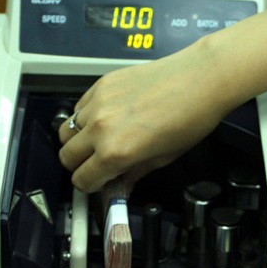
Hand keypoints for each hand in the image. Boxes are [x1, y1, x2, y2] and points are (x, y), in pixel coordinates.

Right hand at [58, 6, 266, 192]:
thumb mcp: (163, 158)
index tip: (101, 182)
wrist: (200, 78)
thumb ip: (133, 174)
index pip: (81, 180)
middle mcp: (98, 128)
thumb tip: (120, 188)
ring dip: (79, 141)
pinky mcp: (100, 84)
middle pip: (66, 157)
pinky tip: (107, 117)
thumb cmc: (190, 120)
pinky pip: (78, 108)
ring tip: (101, 139)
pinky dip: (85, 117)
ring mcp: (96, 104)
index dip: (91, 185)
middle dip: (79, 165)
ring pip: (67, 131)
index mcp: (115, 153)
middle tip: (98, 164)